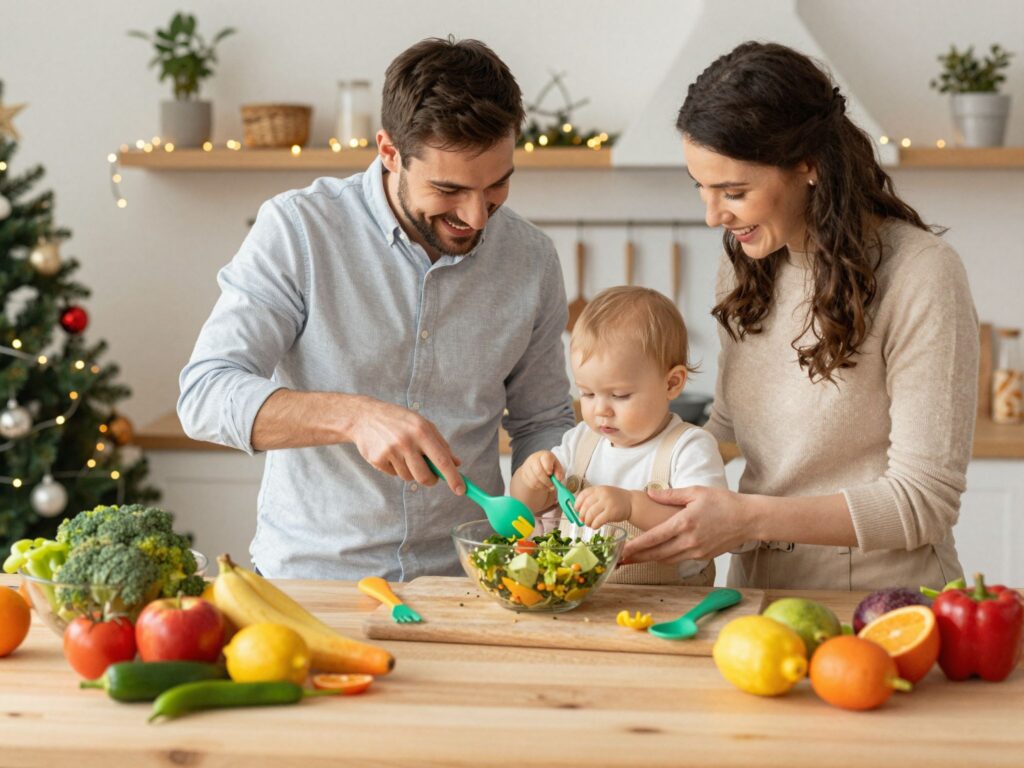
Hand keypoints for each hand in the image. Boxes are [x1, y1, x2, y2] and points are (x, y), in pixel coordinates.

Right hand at [348, 396, 462, 493]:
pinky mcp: (377, 459)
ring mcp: (390, 451)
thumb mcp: (423, 425)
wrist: (365, 416)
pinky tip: (390, 453)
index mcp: (422, 431)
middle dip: (430, 480)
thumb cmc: (400, 421)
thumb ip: (441, 444)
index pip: (442, 460)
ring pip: (409, 477)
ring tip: (403, 454)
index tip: (461, 490)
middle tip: (430, 476)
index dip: (453, 477)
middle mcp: (407, 441)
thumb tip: (456, 464)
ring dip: (410, 471)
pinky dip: (396, 468)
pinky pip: (394, 474)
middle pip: (424, 476)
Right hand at [518, 451, 562, 492]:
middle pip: (538, 471)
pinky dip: (538, 487)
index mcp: (544, 455)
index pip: (545, 458)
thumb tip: (558, 478)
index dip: (548, 467)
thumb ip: (559, 471)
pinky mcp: (523, 474)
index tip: (551, 473)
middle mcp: (534, 459)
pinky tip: (542, 485)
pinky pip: (530, 484)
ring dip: (543, 486)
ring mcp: (527, 467)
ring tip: (548, 486)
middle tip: (552, 486)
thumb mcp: (556, 466)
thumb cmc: (549, 466)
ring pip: (534, 480)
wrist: (536, 467)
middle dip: (546, 481)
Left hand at [575, 485, 633, 528]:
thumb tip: (578, 511)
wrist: (631, 503)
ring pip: (590, 514)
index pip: (583, 494)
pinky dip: (594, 525)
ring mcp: (607, 503)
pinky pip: (598, 520)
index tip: (576, 510)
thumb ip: (592, 499)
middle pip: (585, 506)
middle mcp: (602, 494)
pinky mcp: (612, 512)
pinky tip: (595, 526)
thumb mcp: (603, 494)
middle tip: (582, 520)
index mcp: (598, 489)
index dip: (577, 503)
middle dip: (581, 515)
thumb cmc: (615, 500)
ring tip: (589, 524)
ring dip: (587, 521)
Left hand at [622, 486, 753, 563]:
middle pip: (656, 554)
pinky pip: (678, 559)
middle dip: (637, 557)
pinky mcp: (703, 556)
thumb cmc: (723, 502)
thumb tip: (649, 492)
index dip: (636, 546)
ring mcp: (697, 551)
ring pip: (666, 559)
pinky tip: (655, 555)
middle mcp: (689, 541)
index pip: (654, 538)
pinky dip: (665, 558)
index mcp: (685, 523)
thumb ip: (670, 494)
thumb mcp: (695, 492)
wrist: (748, 519)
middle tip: (619, 558)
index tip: (622, 549)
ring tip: (633, 559)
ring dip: (649, 560)